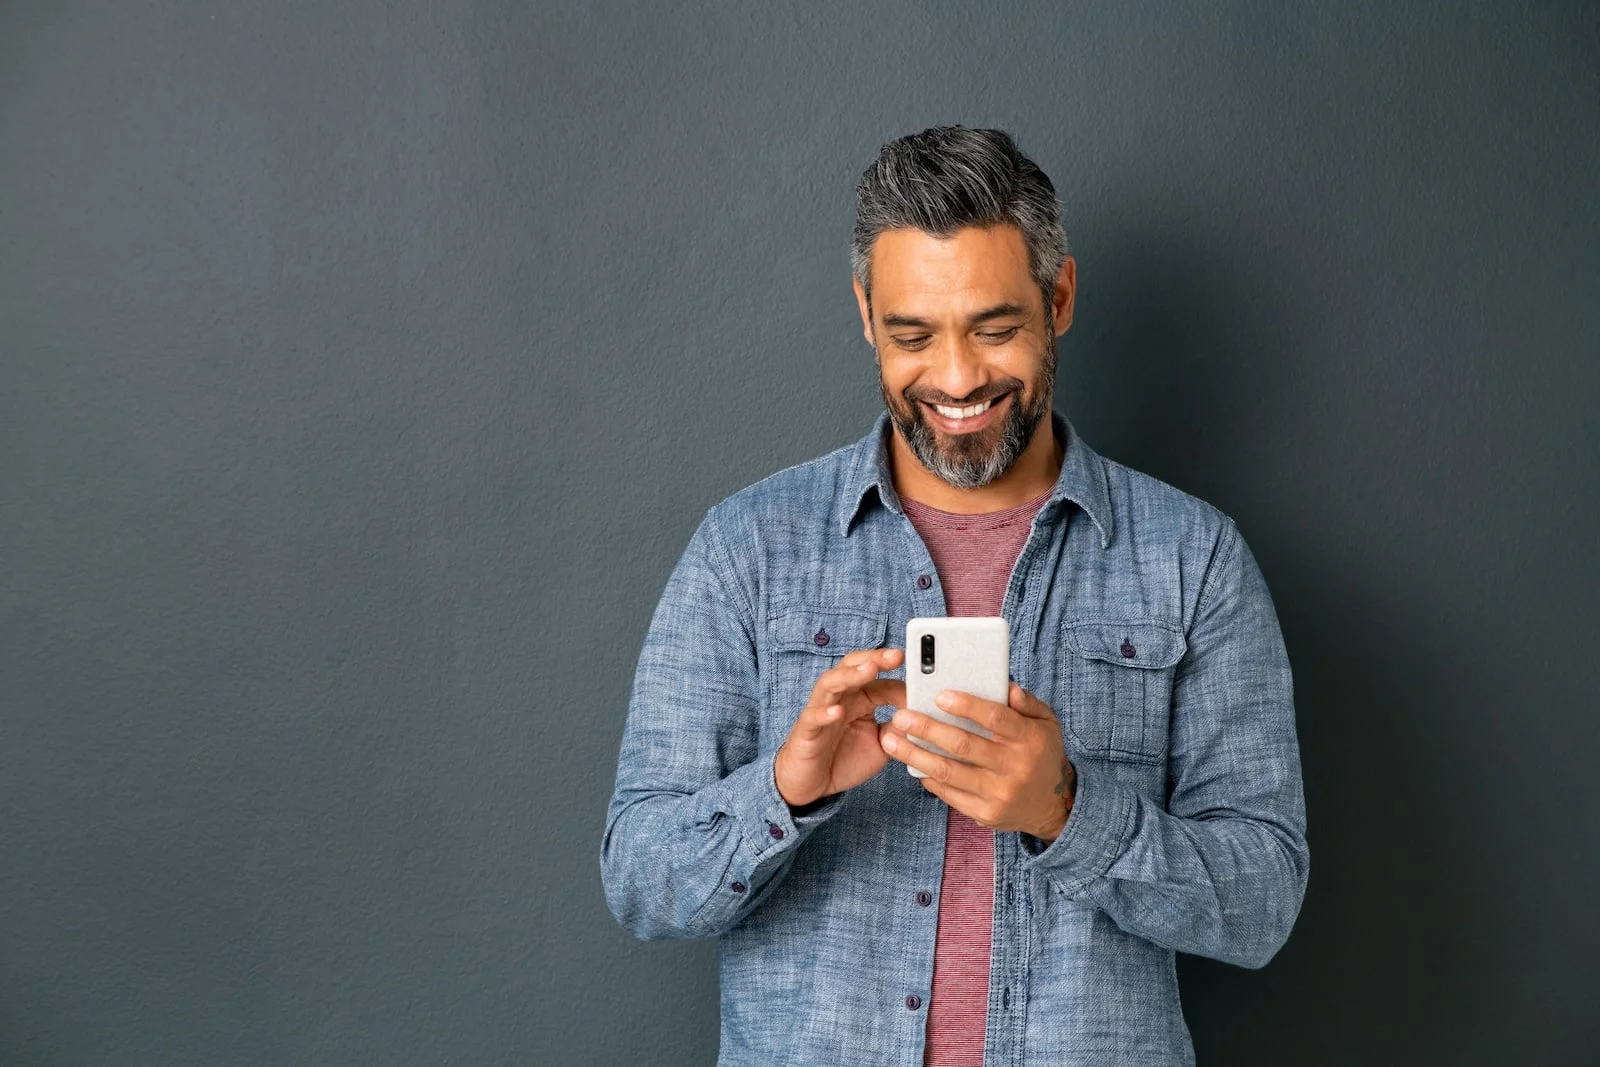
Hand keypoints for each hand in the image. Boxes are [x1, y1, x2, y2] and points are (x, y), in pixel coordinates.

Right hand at [774, 648, 906, 807]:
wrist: (813, 784)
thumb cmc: (844, 759)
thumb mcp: (881, 744)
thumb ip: (898, 729)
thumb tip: (920, 716)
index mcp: (859, 699)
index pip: (878, 680)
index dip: (899, 679)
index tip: (921, 680)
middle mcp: (840, 698)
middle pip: (852, 667)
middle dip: (874, 659)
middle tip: (897, 655)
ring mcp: (821, 711)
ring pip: (830, 683)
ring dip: (850, 675)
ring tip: (869, 670)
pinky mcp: (806, 731)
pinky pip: (813, 717)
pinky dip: (824, 713)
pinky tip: (836, 711)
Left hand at [880, 681, 1076, 840]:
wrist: (1054, 806)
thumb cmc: (1043, 755)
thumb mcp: (1046, 723)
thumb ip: (1026, 703)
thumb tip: (1006, 686)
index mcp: (1029, 740)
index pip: (995, 718)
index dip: (967, 706)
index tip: (940, 696)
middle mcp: (1013, 767)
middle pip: (964, 746)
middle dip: (927, 729)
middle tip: (901, 716)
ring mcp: (998, 794)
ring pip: (949, 772)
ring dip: (915, 755)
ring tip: (891, 740)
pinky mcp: (985, 813)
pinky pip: (950, 794)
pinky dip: (928, 778)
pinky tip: (912, 763)